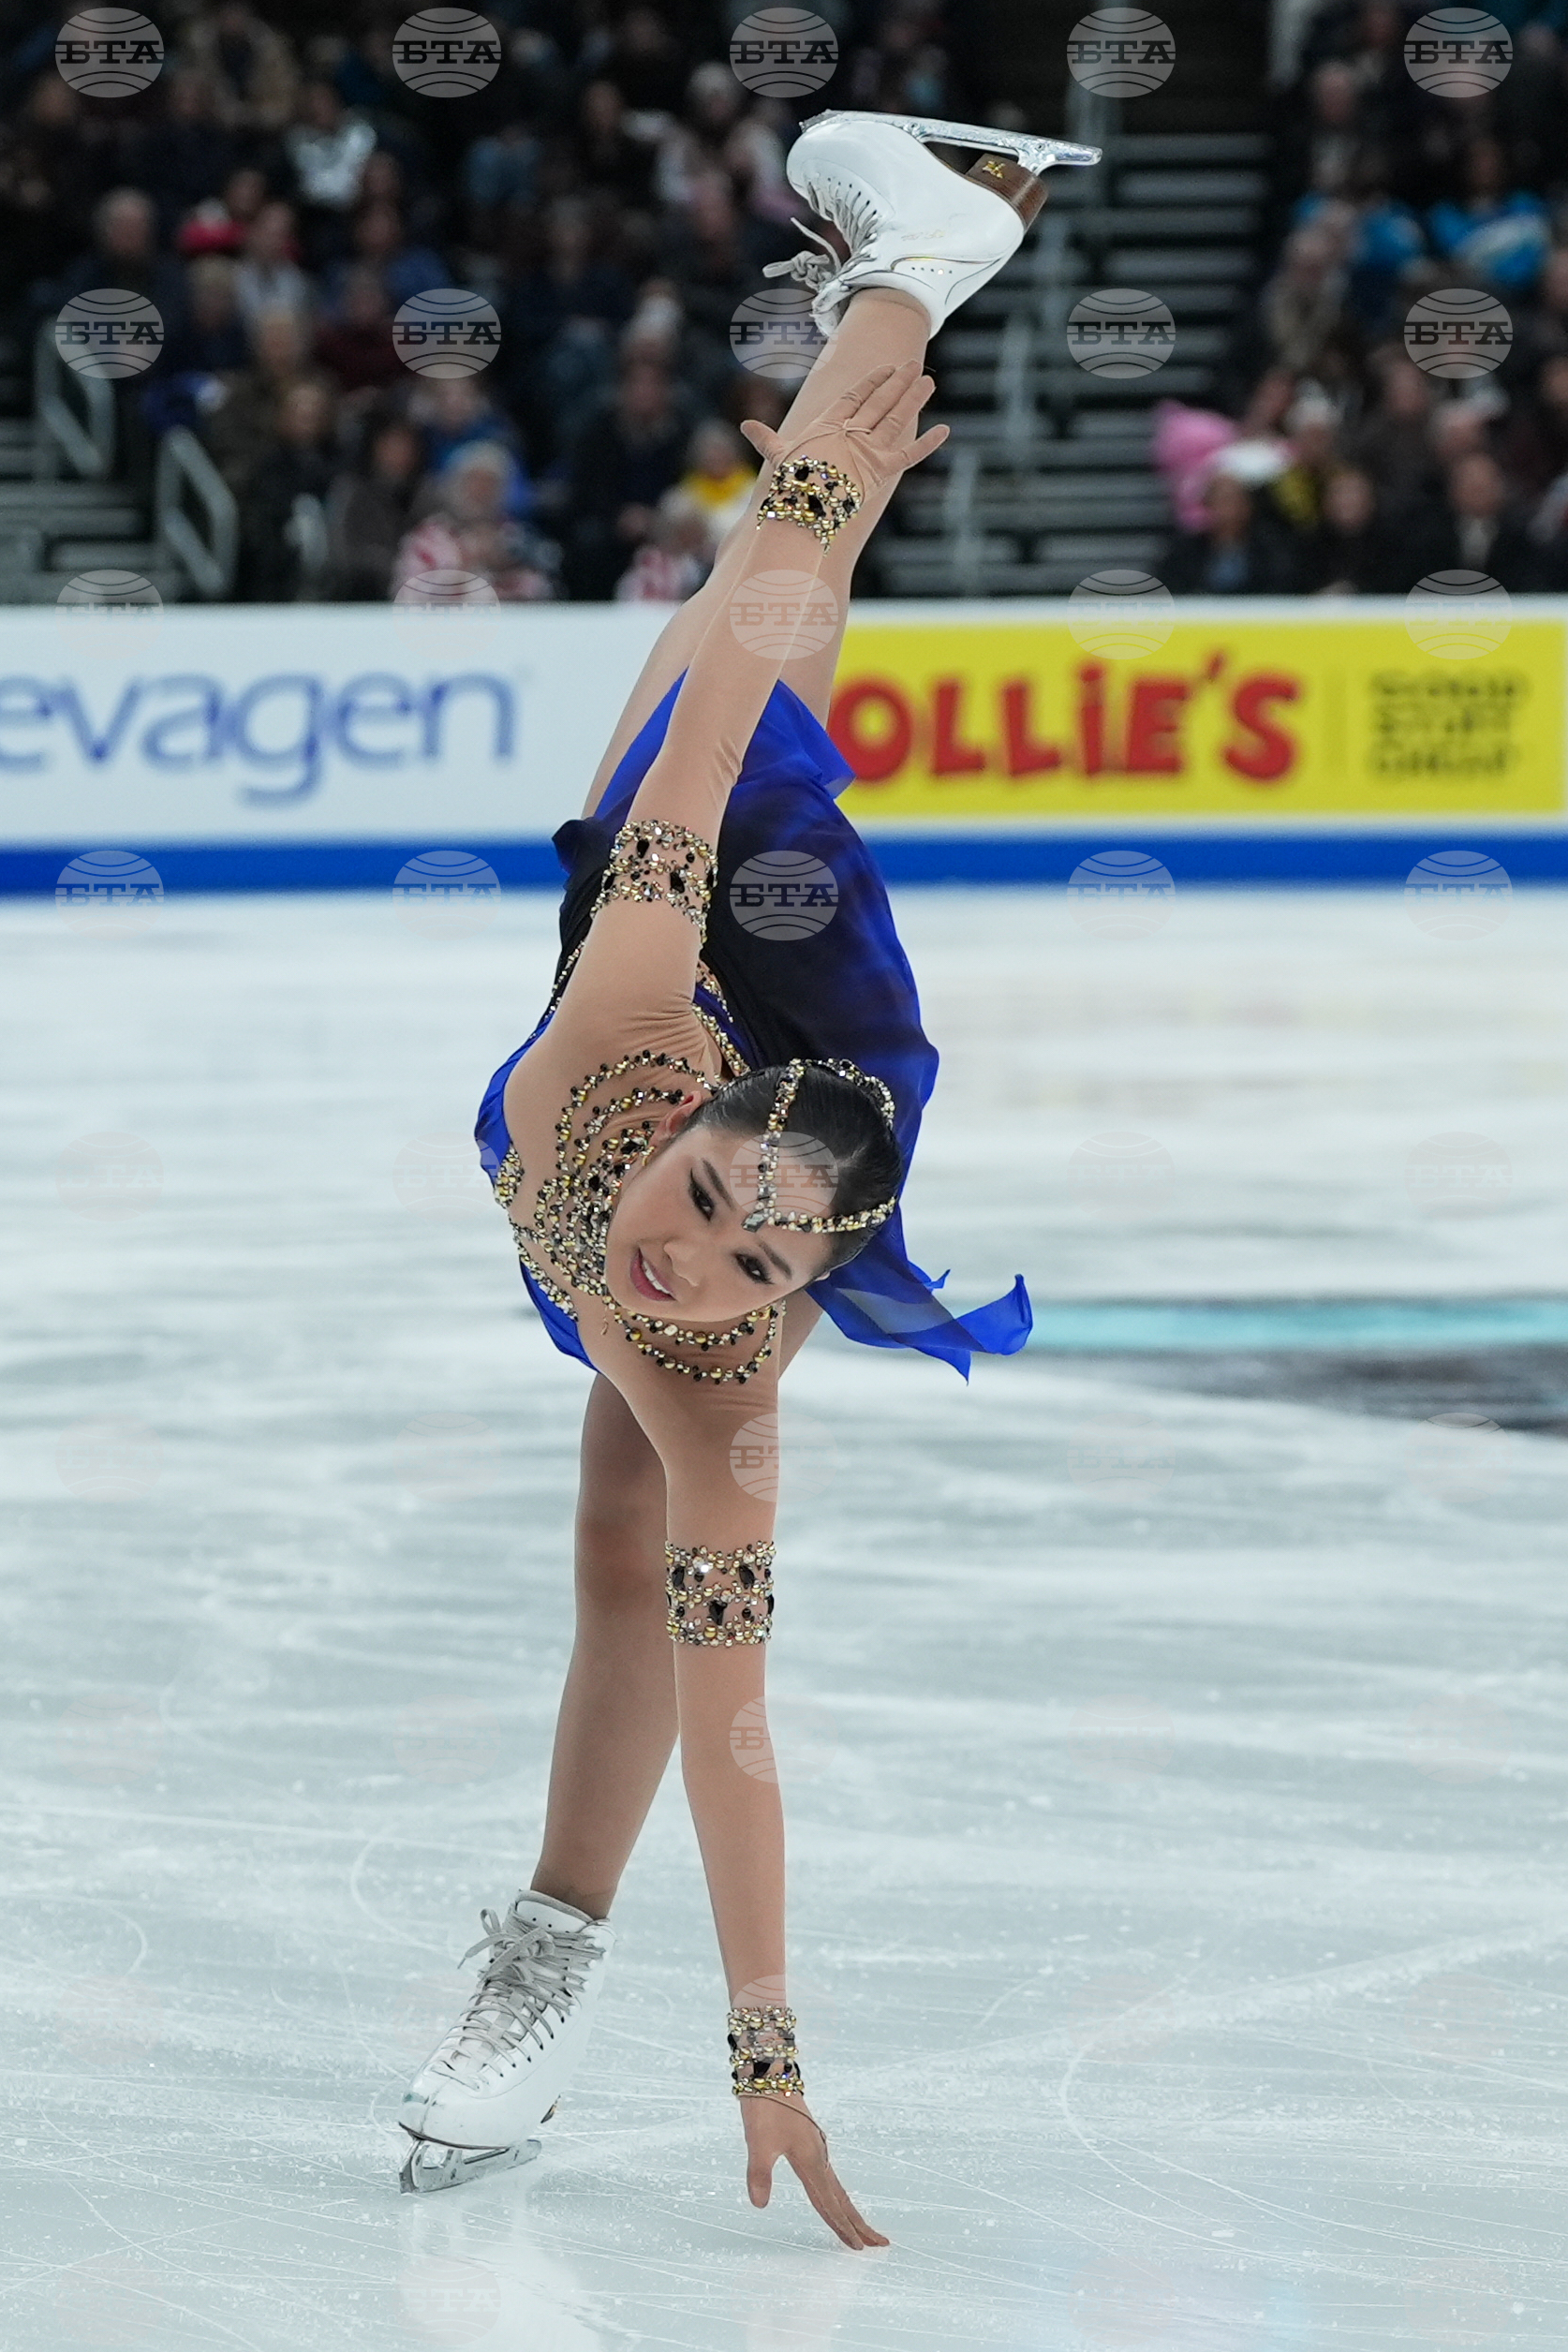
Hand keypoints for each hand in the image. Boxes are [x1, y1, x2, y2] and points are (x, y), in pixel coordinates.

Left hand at [739, 2092, 889, 2248]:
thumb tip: (759, 2206)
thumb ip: (759, 2175)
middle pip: (842, 2198)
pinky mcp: (809, 2141)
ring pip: (836, 2187)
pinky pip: (828, 2176)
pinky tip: (832, 2193)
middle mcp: (819, 2157)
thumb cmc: (764, 2107)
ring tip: (862, 2228)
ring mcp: (816, 2148)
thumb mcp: (758, 2142)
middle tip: (880, 2243)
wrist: (769, 2072)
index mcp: (810, 2161)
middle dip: (859, 2223)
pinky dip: (836, 2193)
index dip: (841, 2227)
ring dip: (849, 2209)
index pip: (829, 2203)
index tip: (858, 2248)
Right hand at [740, 358, 948, 504]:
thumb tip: (745, 426)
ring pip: (896, 418)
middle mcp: (851, 432)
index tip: (885, 368)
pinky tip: (945, 430)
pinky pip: (910, 455)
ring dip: (913, 398)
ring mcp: (868, 450)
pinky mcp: (882, 471)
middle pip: (879, 401)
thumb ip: (767, 440)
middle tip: (913, 364)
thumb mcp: (777, 457)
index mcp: (828, 425)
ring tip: (927, 380)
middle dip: (897, 382)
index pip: (854, 397)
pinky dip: (928, 444)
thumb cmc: (786, 486)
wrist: (802, 508)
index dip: (872, 381)